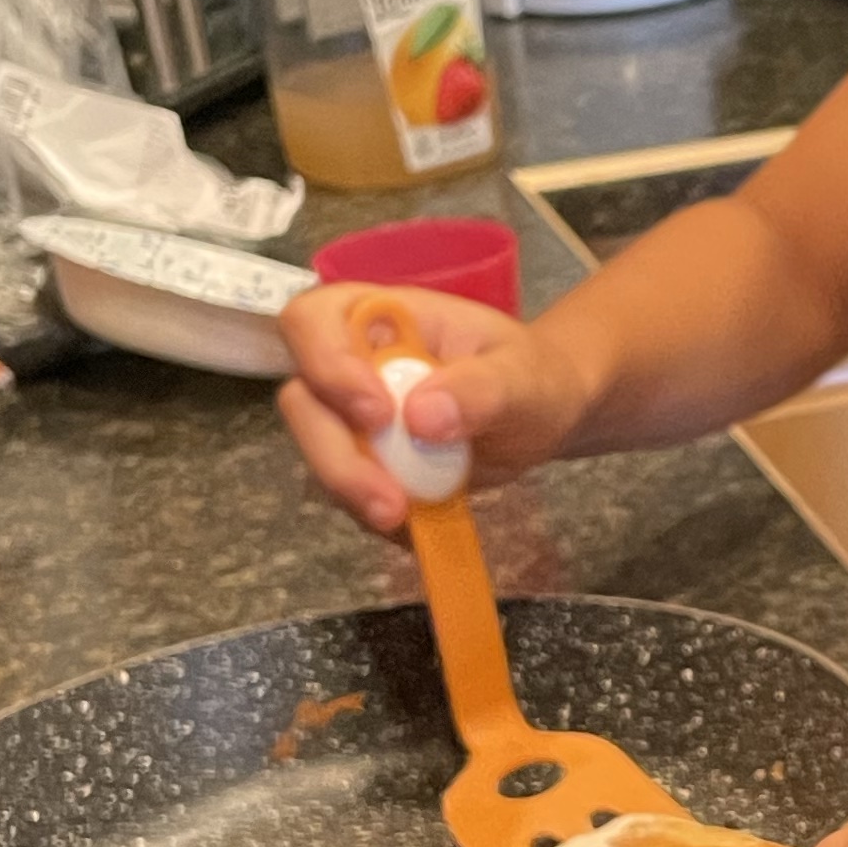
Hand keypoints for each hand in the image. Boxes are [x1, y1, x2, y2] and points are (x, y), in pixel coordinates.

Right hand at [276, 281, 583, 533]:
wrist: (543, 416)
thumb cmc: (530, 376)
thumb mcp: (521, 376)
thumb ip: (480, 389)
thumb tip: (421, 418)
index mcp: (380, 319)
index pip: (311, 320)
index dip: (326, 365)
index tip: (378, 414)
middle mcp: (352, 363)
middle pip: (303, 402)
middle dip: (336, 457)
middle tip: (389, 501)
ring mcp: (351, 416)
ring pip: (319, 455)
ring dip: (352, 494)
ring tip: (406, 521)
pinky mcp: (365, 462)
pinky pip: (349, 493)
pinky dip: (377, 517)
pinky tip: (419, 527)